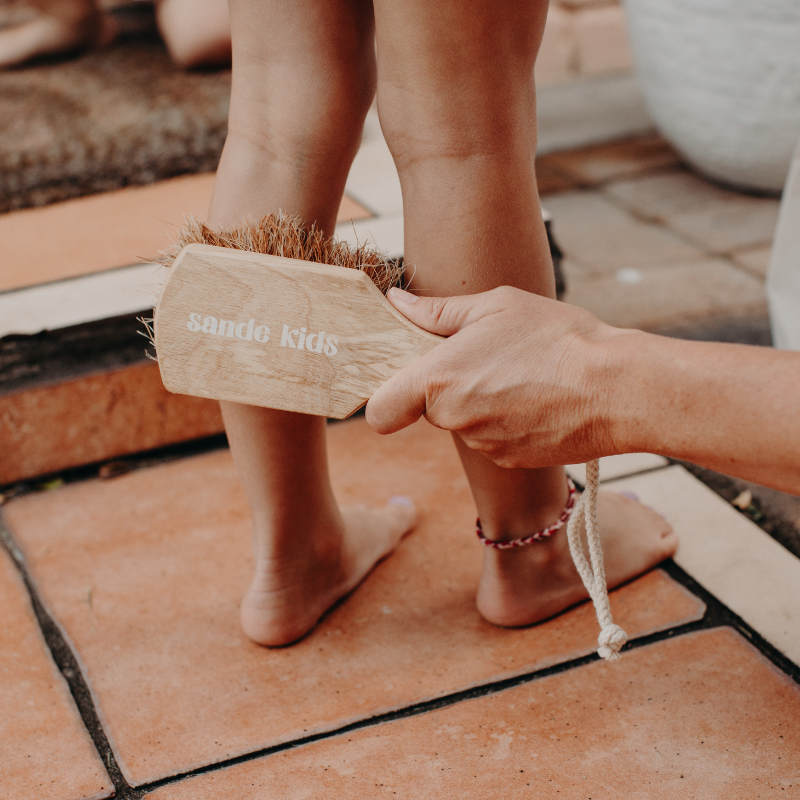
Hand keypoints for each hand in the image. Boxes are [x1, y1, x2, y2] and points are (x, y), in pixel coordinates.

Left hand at [366, 286, 625, 467]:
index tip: (402, 380)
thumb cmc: (557, 338)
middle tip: (482, 357)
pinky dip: (504, 420)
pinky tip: (535, 397)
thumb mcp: (495, 307)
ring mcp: (483, 444)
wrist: (617, 388)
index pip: (380, 411)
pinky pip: (491, 438)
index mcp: (437, 380)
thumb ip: (437, 311)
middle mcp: (453, 419)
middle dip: (444, 387)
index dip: (385, 397)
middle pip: (427, 409)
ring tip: (518, 373)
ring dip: (477, 401)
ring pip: (462, 423)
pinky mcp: (510, 458)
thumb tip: (397, 303)